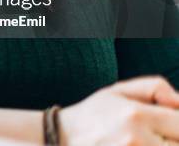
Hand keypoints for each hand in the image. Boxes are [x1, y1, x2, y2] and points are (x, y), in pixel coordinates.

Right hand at [59, 76, 178, 145]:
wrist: (60, 138)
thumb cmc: (93, 114)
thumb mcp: (119, 91)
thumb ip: (154, 87)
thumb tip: (178, 100)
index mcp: (136, 115)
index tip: (170, 127)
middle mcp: (135, 139)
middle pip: (178, 144)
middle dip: (172, 141)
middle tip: (157, 135)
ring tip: (147, 141)